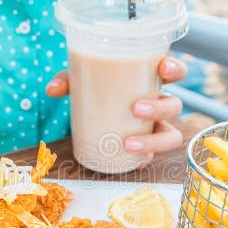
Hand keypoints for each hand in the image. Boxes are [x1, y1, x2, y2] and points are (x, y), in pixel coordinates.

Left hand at [45, 56, 187, 154]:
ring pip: (172, 135)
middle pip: (174, 105)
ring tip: (129, 143)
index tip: (162, 69)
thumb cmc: (94, 91)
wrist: (91, 118)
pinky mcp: (147, 149)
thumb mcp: (81, 81)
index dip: (175, 68)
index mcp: (149, 81)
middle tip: (136, 109)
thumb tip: (52, 90)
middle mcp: (159, 104)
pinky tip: (131, 158)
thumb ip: (68, 80)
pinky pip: (155, 156)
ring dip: (155, 140)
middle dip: (160, 107)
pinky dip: (146, 157)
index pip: (174, 71)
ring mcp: (155, 128)